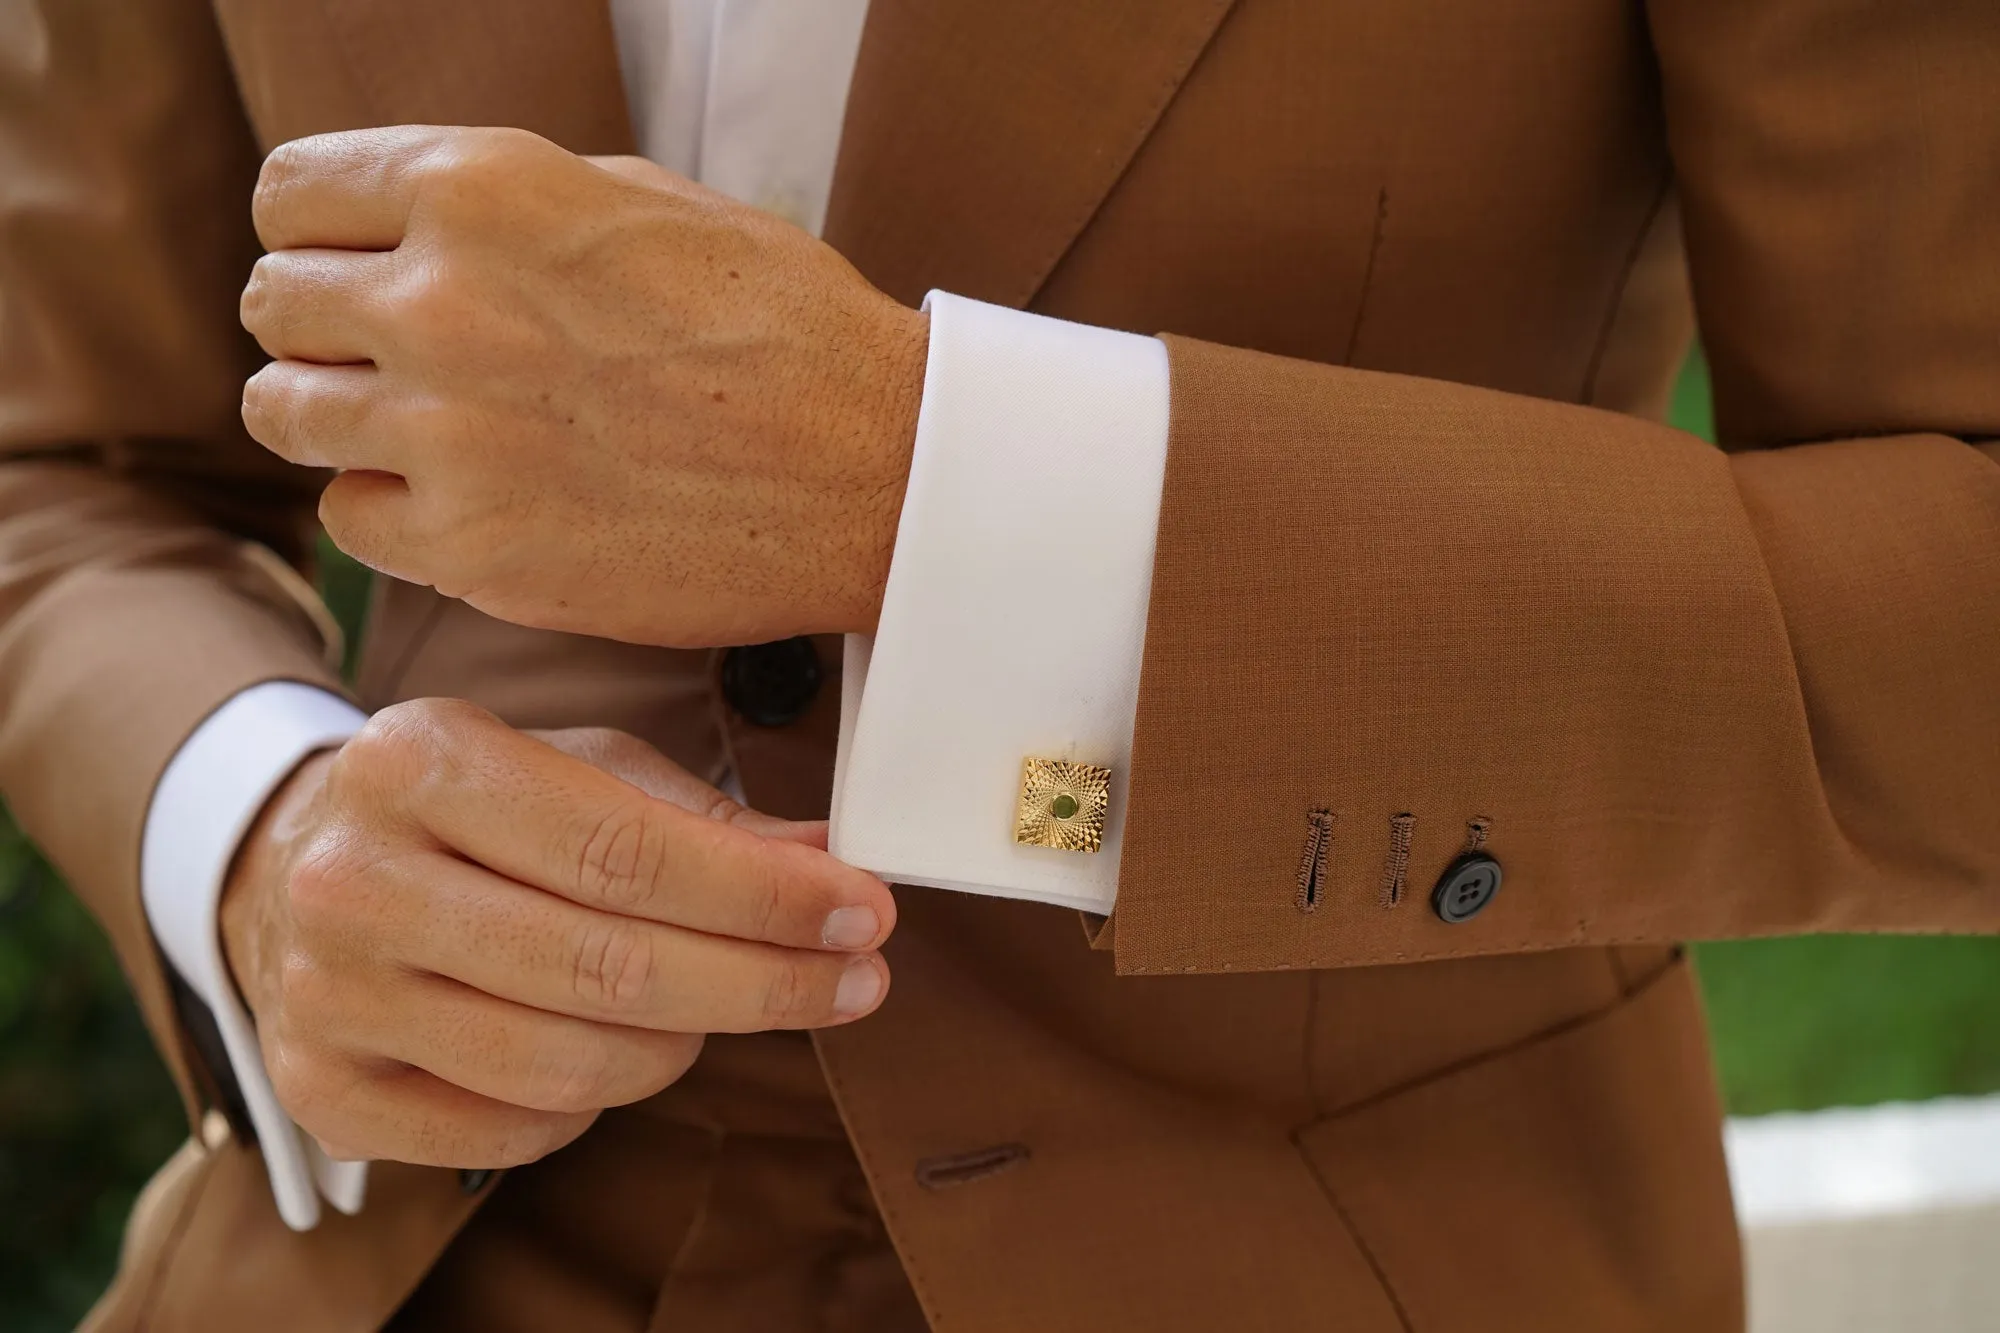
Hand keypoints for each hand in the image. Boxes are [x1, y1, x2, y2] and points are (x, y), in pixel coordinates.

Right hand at [219, 699, 894, 1167]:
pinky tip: (620, 1047)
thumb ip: (699, 815)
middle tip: (856, 979)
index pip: (626, 851)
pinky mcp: (325, 1092)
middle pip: (607, 967)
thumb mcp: (573, 766)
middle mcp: (356, 879)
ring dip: (687, 1046)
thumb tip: (828, 860)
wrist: (291, 866)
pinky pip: (517, 1129)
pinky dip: (597, 1101)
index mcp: (422, 762)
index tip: (864, 912)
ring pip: (568, 1063)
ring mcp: (329, 996)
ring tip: (727, 1006)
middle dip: (763, 982)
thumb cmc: (466, 809)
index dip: (763, 896)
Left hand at [238, 125, 927, 647]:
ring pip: (284, 415)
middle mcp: (443, 301)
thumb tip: (412, 225)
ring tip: (419, 432)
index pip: (290, 197)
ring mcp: (449, 432)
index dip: (316, 235)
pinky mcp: (474, 549)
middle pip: (273, 306)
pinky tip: (465, 501)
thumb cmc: (787, 330)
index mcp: (482, 188)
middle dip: (323, 329)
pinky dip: (391, 512)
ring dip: (338, 420)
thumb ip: (506, 203)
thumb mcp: (645, 203)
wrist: (878, 471)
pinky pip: (349, 521)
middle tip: (392, 360)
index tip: (348, 269)